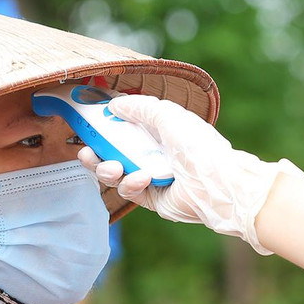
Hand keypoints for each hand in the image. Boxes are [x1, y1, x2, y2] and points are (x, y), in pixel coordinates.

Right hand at [76, 94, 303, 254]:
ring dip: (108, 169)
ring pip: (117, 174)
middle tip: (85, 151)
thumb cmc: (198, 147)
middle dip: (95, 152)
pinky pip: (130, 191)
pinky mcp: (153, 198)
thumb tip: (113, 106)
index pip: (125, 125)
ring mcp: (153, 176)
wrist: (218, 185)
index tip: (85, 118)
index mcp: (160, 131)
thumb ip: (139, 107)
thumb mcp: (168, 116)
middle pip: (113, 152)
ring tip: (113, 166)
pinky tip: (142, 178)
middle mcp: (154, 153)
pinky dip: (131, 183)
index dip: (104, 123)